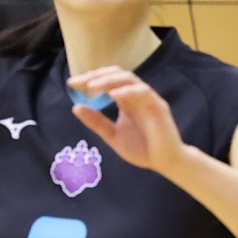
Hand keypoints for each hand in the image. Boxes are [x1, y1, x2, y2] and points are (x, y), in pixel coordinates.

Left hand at [68, 66, 188, 175]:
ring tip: (91, 85)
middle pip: (116, 74)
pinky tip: (112, 95)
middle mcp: (136, 95)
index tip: (72, 84)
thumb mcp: (113, 135)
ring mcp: (148, 99)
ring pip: (129, 79)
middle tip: (79, 82)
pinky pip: (143, 92)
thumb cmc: (142, 149)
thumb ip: (96, 122)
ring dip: (109, 80)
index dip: (90, 79)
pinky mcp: (158, 106)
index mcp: (126, 100)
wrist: (165, 162)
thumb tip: (75, 107)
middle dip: (96, 75)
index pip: (107, 81)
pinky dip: (127, 91)